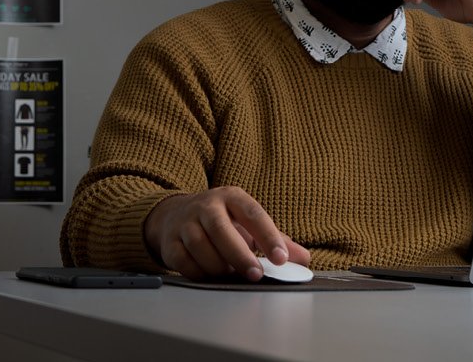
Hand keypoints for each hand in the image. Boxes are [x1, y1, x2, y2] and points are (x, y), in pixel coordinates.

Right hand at [143, 186, 310, 280]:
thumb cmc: (223, 222)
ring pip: (200, 246)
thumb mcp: (249, 224)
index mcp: (231, 197)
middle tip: (256, 275)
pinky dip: (199, 272)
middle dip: (240, 255)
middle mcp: (205, 206)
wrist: (177, 215)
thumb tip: (303, 259)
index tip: (281, 258)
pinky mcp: (169, 241)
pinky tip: (210, 275)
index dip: (268, 236)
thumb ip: (276, 240)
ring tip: (231, 273)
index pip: (253, 214)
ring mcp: (184, 222)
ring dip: (218, 265)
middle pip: (220, 229)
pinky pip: (183, 261)